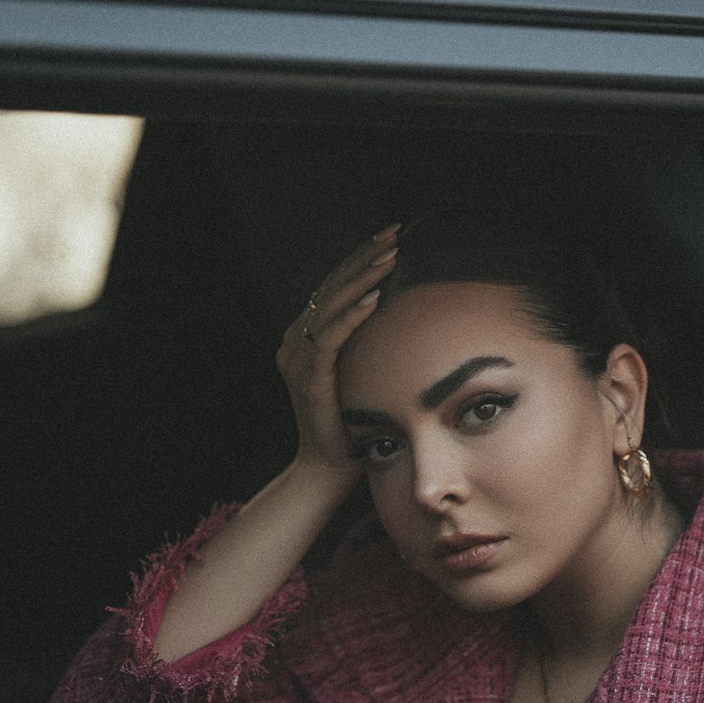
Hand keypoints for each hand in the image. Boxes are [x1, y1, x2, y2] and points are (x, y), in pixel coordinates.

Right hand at [276, 224, 399, 473]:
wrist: (329, 468)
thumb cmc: (353, 423)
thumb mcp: (364, 372)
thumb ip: (372, 343)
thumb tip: (407, 313)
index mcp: (307, 337)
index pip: (336, 286)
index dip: (361, 259)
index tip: (391, 236)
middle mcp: (296, 342)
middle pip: (331, 287)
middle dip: (364, 258)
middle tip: (394, 234)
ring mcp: (297, 359)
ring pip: (330, 306)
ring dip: (362, 279)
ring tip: (390, 258)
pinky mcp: (307, 379)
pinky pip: (329, 339)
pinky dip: (352, 316)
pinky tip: (376, 297)